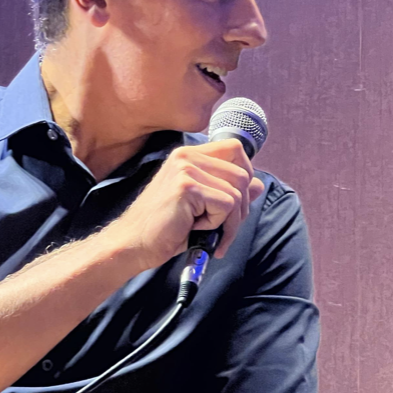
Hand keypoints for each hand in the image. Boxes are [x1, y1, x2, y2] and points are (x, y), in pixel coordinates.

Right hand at [105, 139, 265, 269]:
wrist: (133, 243)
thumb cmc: (164, 227)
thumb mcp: (201, 206)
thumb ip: (228, 191)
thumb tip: (259, 185)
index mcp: (188, 155)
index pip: (235, 149)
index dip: (245, 175)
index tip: (234, 202)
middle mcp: (186, 156)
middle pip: (242, 173)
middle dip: (241, 208)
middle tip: (222, 228)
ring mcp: (186, 169)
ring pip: (237, 193)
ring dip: (228, 221)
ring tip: (203, 230)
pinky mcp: (187, 187)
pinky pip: (226, 206)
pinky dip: (217, 226)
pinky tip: (194, 229)